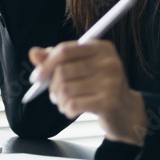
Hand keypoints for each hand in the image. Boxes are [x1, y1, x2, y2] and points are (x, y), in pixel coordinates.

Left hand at [30, 40, 146, 145]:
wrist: (126, 111)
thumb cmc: (99, 86)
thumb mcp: (80, 68)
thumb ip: (57, 60)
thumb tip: (34, 53)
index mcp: (101, 48)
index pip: (65, 50)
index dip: (46, 64)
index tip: (36, 77)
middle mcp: (109, 62)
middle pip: (62, 71)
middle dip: (52, 86)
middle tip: (54, 95)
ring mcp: (111, 82)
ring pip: (65, 89)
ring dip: (59, 100)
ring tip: (66, 103)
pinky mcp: (109, 102)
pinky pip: (73, 104)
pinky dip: (67, 109)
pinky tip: (72, 110)